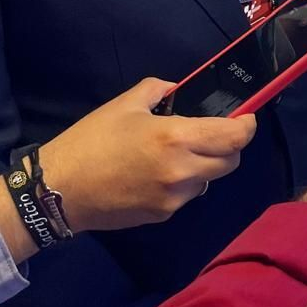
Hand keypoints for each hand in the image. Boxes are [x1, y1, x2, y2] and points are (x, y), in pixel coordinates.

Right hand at [37, 77, 255, 232]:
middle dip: (229, 146)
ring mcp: (173, 199)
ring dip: (204, 166)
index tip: (245, 117)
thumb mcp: (127, 103)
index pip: (234, 138)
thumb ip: (161, 91)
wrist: (59, 189)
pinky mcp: (161, 216)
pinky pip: (185, 196)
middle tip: (212, 132)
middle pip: (230, 162)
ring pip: (208, 180)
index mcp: (177, 139)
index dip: (247, 126)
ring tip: (176, 153)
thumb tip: (179, 91)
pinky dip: (182, 183)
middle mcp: (182, 172)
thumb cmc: (92, 141)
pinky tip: (156, 172)